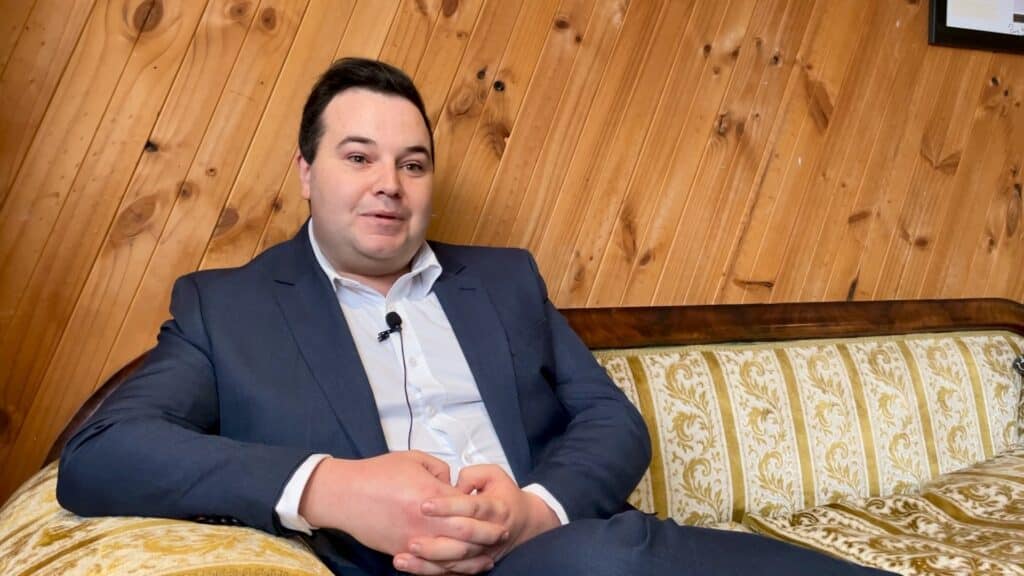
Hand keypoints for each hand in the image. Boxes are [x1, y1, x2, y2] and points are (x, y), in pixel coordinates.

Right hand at [298, 452, 506, 559]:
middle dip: (488, 535)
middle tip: (503, 534)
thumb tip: (452, 482)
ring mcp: (415, 539)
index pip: (468, 506)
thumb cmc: (378, 473)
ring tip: (489, 555)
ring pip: (453, 556)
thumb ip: (439, 469)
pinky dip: (449, 570)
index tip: (497, 510)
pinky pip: (432, 566)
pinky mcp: (402, 551)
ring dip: (474, 558)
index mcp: (432, 494)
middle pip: (467, 534)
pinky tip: (460, 568)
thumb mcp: (413, 459)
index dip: (484, 510)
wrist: (345, 495)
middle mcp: (426, 520)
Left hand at [393, 464, 559, 573]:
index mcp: (495, 508)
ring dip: (427, 562)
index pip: (471, 507)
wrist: (523, 523)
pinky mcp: (473, 563)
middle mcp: (489, 534)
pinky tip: (409, 568)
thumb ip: (473, 475)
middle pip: (462, 541)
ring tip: (401, 558)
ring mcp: (482, 553)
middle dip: (434, 541)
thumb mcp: (494, 475)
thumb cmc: (503, 494)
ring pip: (454, 561)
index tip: (424, 504)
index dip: (448, 506)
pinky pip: (451, 572)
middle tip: (410, 538)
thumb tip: (452, 483)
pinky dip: (430, 572)